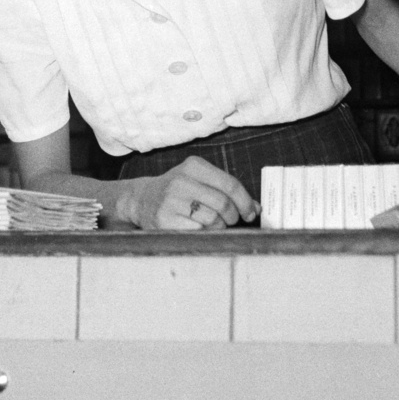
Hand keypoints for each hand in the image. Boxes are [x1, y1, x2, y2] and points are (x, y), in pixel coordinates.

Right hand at [119, 156, 257, 230]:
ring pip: (212, 220)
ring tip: (213, 224)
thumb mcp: (200, 181)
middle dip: (234, 216)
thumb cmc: (179, 191)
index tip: (252, 212)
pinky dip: (204, 233)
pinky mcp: (164, 221)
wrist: (142, 200)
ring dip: (219, 226)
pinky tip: (198, 228)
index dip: (245, 201)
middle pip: (223, 203)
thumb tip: (256, 209)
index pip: (230, 183)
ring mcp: (171, 201)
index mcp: (194, 166)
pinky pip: (198, 232)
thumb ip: (227, 191)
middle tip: (233, 220)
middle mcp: (181, 180)